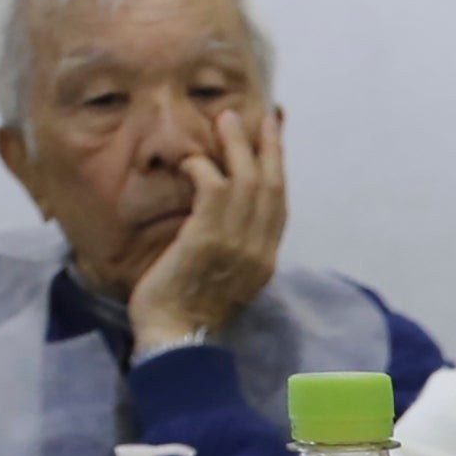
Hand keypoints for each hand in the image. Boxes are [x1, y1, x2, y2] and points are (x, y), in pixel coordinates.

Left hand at [131, 103, 288, 348]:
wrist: (177, 339)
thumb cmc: (187, 313)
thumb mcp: (220, 279)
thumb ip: (229, 249)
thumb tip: (220, 220)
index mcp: (264, 260)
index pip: (279, 205)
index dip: (279, 169)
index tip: (275, 140)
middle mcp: (259, 250)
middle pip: (273, 187)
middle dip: (269, 147)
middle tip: (263, 115)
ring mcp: (237, 245)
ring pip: (247, 183)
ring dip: (238, 146)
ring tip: (227, 118)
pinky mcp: (209, 240)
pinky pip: (214, 192)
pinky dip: (206, 170)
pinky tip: (194, 158)